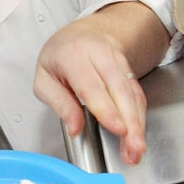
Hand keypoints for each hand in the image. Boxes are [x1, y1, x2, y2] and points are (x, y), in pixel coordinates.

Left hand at [34, 2, 168, 164]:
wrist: (81, 33)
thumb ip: (59, 104)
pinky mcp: (128, 70)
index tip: (117, 129)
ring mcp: (117, 61)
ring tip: (137, 149)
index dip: (106, 109)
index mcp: (73, 56)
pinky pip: (137, 94)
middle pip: (119, 90)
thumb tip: (75, 128)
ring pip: (132, 93)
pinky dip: (140, 116)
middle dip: (129, 121)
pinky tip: (138, 135)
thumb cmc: (59, 57)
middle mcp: (99, 55)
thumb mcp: (44, 79)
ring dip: (138, 123)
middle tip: (133, 148)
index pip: (92, 86)